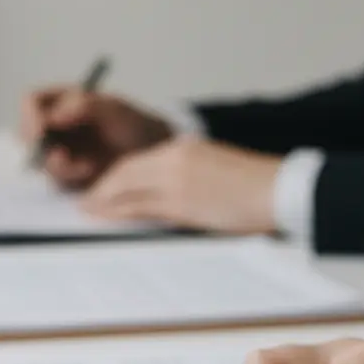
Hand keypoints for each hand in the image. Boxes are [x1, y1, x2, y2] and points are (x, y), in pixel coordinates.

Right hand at [20, 87, 171, 188]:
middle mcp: (54, 124)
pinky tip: (91, 171)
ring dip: (59, 166)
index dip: (31, 116)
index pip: (31, 102)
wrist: (150, 154)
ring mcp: (58, 149)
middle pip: (27, 134)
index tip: (41, 132)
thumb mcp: (115, 110)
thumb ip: (85, 106)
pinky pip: (54, 179)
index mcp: (62, 100)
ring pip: (39, 160)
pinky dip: (70, 178)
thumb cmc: (134, 124)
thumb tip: (54, 116)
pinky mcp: (66, 173)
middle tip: (62, 157)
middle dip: (41, 149)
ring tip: (88, 165)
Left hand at [83, 138, 281, 233]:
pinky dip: (115, 211)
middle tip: (87, 200)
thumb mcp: (216, 169)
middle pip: (126, 171)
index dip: (116, 175)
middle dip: (103, 187)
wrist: (276, 190)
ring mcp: (176, 180)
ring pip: (125, 187)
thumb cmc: (256, 187)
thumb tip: (170, 194)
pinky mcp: (180, 203)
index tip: (104, 186)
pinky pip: (138, 207)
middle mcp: (175, 158)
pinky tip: (102, 216)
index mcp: (186, 147)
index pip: (139, 160)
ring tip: (87, 210)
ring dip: (102, 200)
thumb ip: (190, 174)